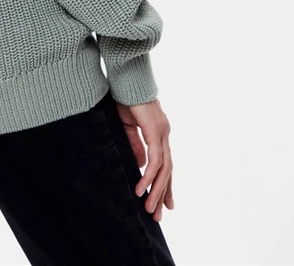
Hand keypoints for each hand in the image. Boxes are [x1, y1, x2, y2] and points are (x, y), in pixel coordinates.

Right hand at [115, 97, 173, 222]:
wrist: (126, 78)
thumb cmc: (125, 97)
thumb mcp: (128, 126)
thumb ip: (136, 145)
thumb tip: (141, 167)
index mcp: (159, 132)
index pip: (165, 163)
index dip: (165, 184)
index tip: (164, 203)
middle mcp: (165, 134)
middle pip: (168, 170)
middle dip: (163, 193)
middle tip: (158, 215)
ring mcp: (162, 133)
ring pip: (164, 169)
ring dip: (156, 190)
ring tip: (150, 209)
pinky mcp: (155, 132)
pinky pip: (155, 160)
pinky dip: (149, 177)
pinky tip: (142, 189)